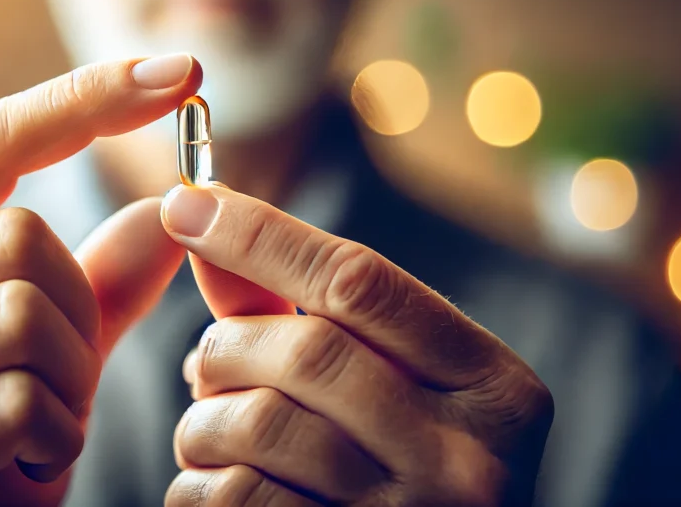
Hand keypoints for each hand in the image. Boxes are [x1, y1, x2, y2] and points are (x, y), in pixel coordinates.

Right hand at [0, 54, 200, 506]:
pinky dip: (54, 437)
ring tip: (41, 416)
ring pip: (27, 315)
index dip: (86, 100)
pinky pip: (21, 405)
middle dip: (78, 308)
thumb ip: (102, 277)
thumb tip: (167, 211)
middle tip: (63, 368)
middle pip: (21, 236)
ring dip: (69, 377)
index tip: (181, 71)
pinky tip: (25, 462)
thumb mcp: (55, 342)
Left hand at [161, 184, 553, 506]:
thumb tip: (202, 215)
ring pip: (257, 425)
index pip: (360, 280)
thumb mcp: (380, 377)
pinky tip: (224, 481)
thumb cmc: (391, 462)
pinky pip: (233, 498)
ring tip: (217, 434)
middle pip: (303, 350)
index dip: (259, 234)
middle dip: (228, 346)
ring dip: (203, 423)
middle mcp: (468, 458)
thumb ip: (295, 302)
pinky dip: (201, 481)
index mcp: (494, 386)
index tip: (186, 203)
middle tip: (211, 364)